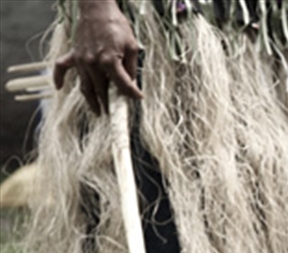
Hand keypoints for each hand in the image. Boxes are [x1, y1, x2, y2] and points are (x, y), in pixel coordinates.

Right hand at [53, 0, 141, 115]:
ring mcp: (81, 60)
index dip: (132, 94)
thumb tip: (132, 83)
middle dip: (108, 104)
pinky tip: (59, 89)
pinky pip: (62, 68)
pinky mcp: (74, 54)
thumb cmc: (117, 25)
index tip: (138, 99)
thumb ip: (131, 67)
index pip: (122, 85)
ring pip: (85, 86)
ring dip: (91, 100)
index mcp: (110, 61)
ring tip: (97, 112)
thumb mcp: (132, 46)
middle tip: (114, 116)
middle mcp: (93, 63)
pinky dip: (59, 78)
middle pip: (102, 90)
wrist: (97, 9)